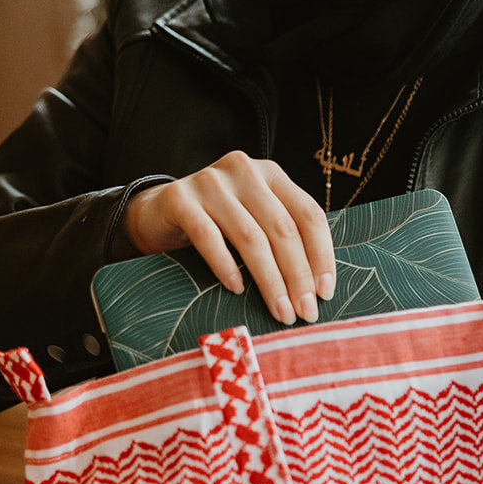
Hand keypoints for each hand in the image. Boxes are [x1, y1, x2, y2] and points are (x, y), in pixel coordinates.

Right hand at [122, 152, 335, 324]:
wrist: (156, 213)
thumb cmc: (217, 224)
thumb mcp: (254, 219)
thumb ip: (282, 236)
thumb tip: (318, 288)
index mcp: (271, 174)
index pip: (308, 214)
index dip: (321, 255)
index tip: (325, 292)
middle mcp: (244, 171)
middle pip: (282, 228)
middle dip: (298, 275)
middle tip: (305, 312)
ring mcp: (210, 182)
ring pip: (250, 237)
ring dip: (269, 280)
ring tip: (280, 311)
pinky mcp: (179, 199)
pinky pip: (208, 236)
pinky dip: (226, 266)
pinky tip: (237, 289)